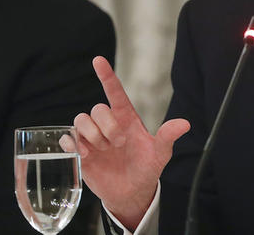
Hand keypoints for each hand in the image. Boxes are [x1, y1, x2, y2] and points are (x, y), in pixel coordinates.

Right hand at [65, 56, 189, 229]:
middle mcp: (108, 124)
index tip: (98, 60)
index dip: (107, 76)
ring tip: (104, 150)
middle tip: (119, 143)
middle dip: (107, 125)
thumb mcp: (161, 154)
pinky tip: (86, 154)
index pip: (115, 92)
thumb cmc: (147, 168)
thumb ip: (168, 137)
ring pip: (80, 119)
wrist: (132, 193)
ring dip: (92, 135)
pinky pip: (68, 137)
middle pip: (97, 108)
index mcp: (127, 119)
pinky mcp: (81, 151)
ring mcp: (93, 137)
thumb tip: (185, 123)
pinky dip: (73, 143)